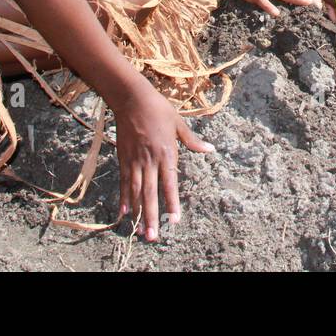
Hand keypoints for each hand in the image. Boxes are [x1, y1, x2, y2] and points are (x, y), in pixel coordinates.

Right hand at [113, 76, 215, 241]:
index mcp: (166, 153)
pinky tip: (125, 213)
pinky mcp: (124, 158)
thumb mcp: (179, 123)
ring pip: (136, 192)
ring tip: (140, 231)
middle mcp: (150, 160)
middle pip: (150, 194)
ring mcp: (135, 161)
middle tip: (153, 237)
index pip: (170, 183)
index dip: (171, 203)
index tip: (174, 220)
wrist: (132, 99)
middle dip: (152, 217)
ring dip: (138, 213)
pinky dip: (124, 198)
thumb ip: (192, 141)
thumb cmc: (158, 109)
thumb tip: (210, 149)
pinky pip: (124, 182)